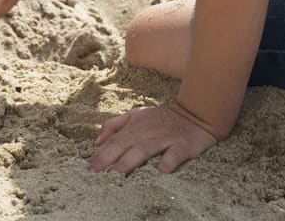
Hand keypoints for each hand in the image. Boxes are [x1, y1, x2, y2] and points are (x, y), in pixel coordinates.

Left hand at [89, 103, 218, 174]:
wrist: (195, 114)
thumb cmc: (161, 118)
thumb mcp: (135, 116)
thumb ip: (115, 125)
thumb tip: (97, 141)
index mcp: (135, 125)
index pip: (114, 139)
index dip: (101, 152)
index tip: (89, 166)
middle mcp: (147, 130)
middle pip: (125, 143)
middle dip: (109, 156)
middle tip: (96, 171)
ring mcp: (165, 137)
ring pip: (146, 148)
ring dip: (132, 159)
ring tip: (118, 170)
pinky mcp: (183, 144)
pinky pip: (175, 153)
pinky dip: (169, 160)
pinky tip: (162, 170)